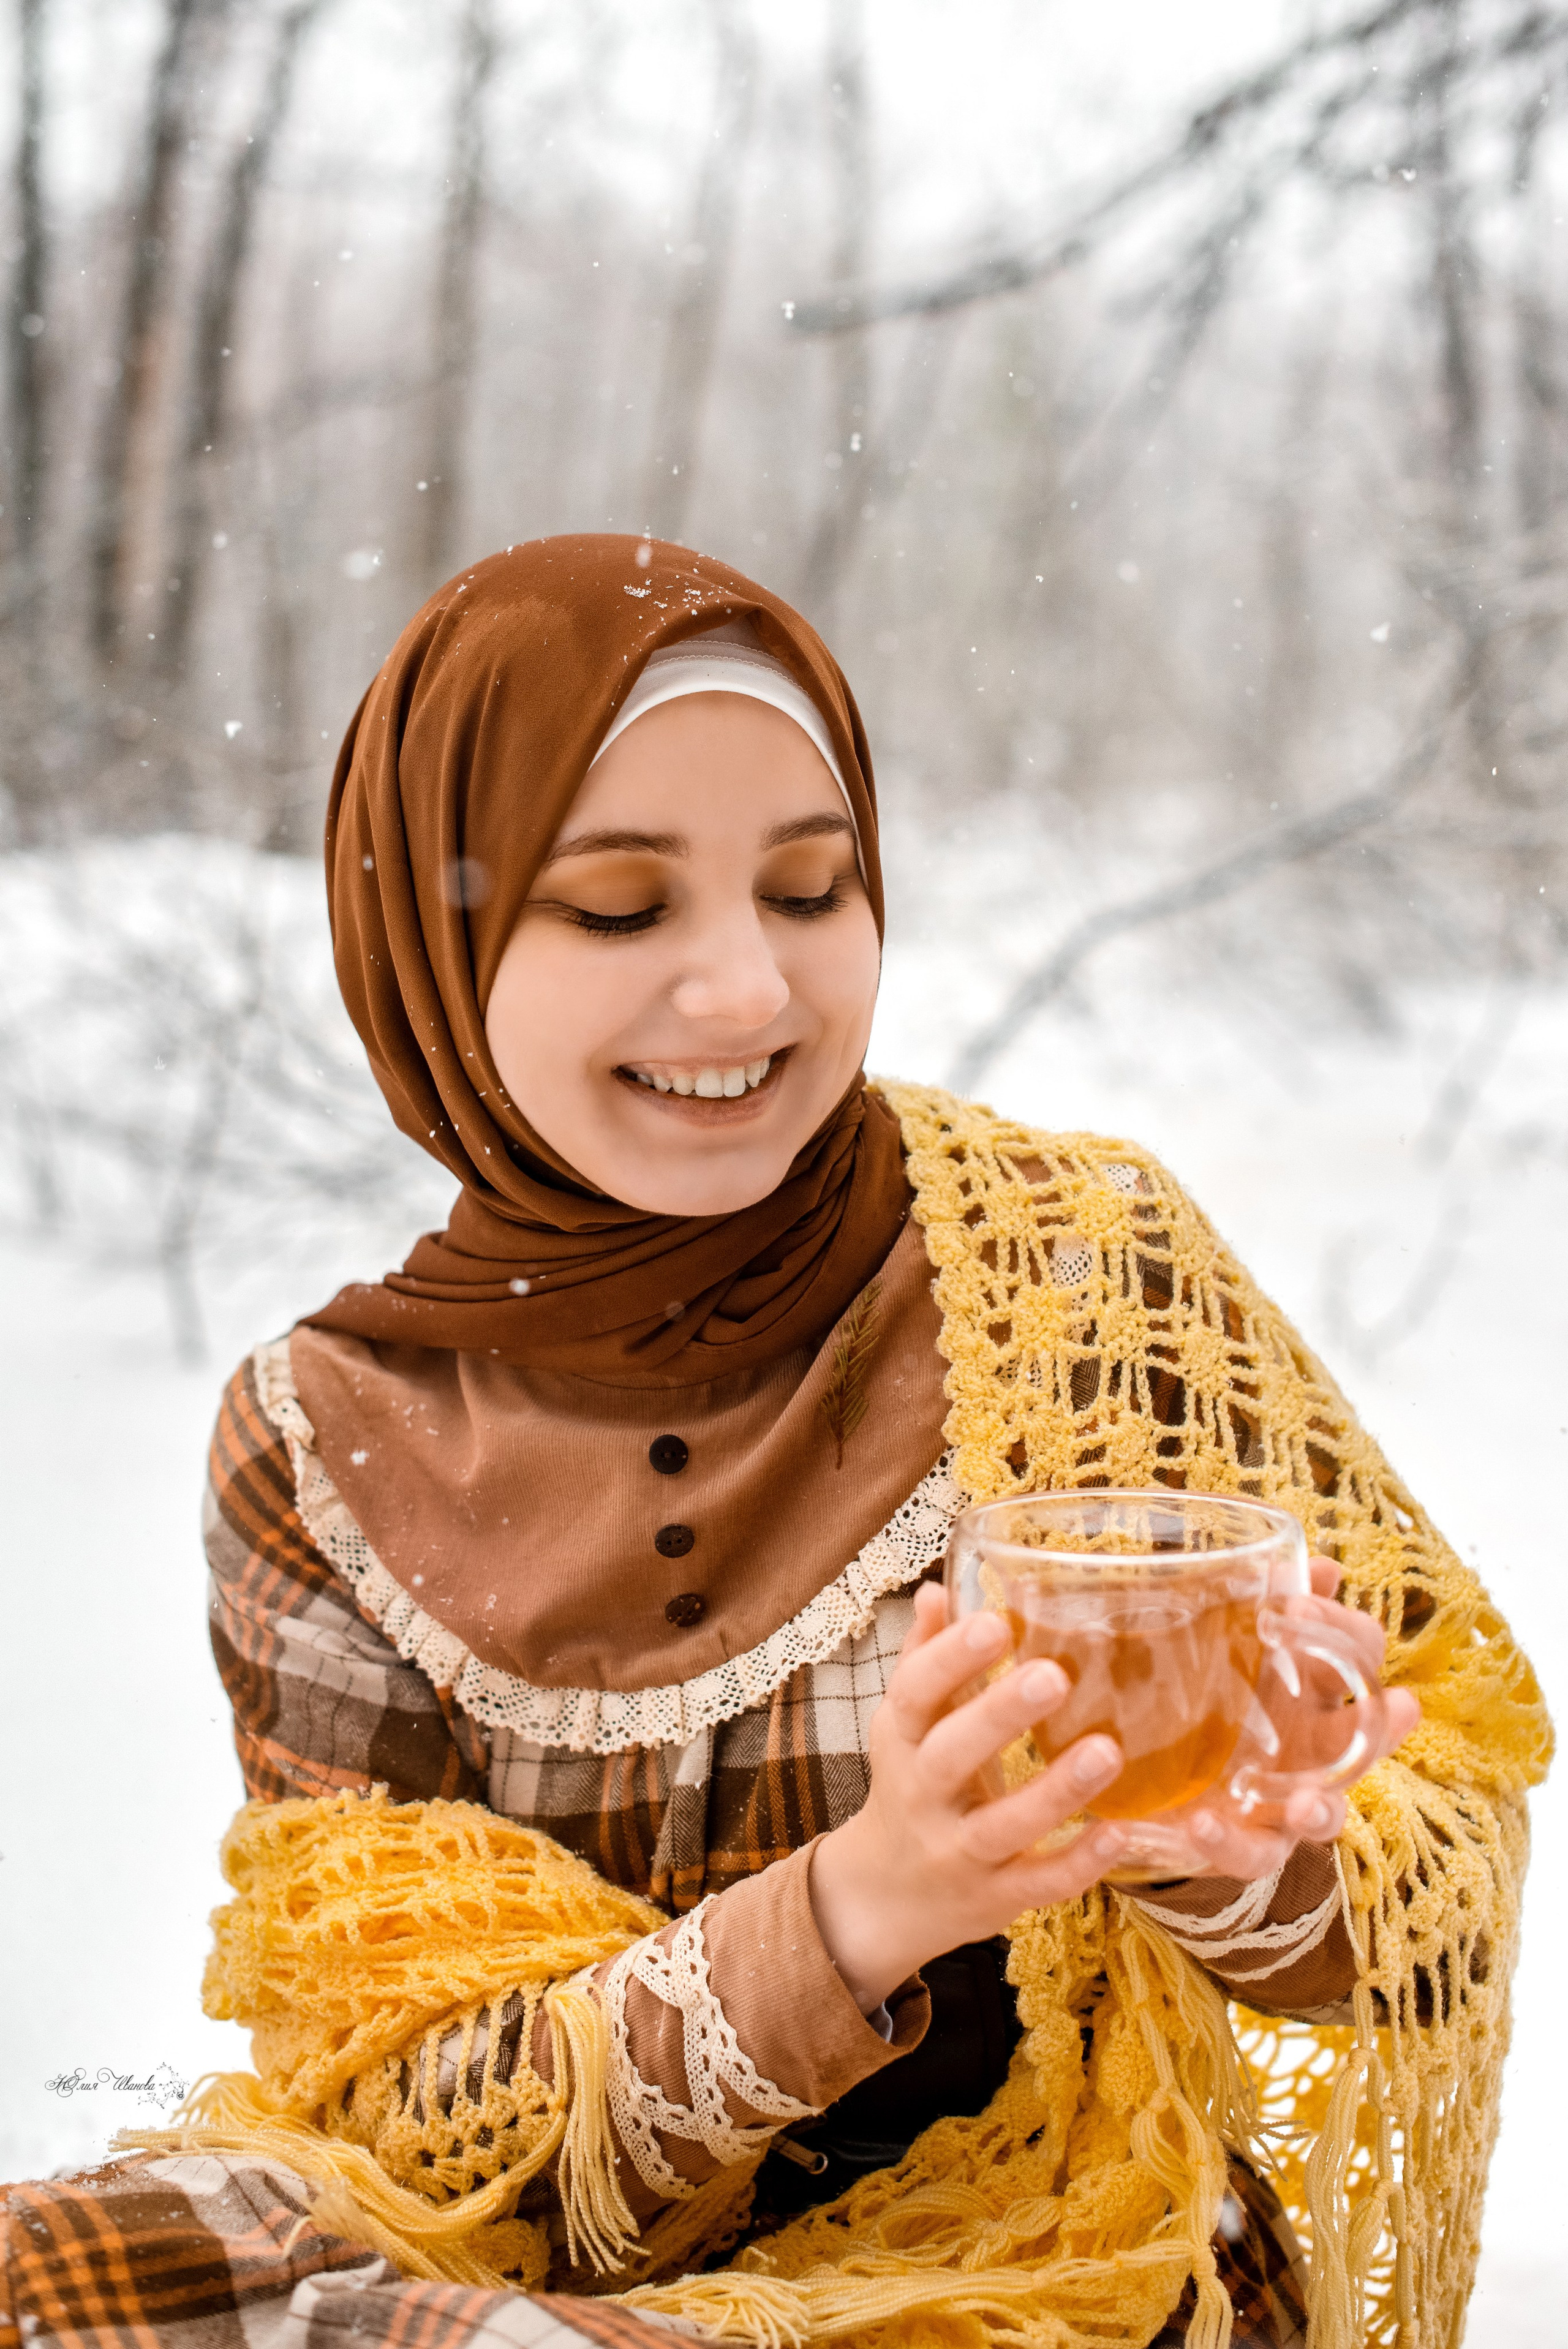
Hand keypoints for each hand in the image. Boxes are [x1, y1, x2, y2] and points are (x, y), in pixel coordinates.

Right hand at [808, 1581, 1126, 2012]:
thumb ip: (924, 1659)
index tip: (996, 1621)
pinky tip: (1120, 1832)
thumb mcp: (906, 1724)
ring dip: (1054, 1791)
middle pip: (951, 1756)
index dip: (950, 1658)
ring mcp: (957, 1852)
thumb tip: (938, 1589)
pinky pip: (1037, 1883)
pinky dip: (1078, 1863)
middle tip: (1053, 1674)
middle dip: (998, 1716)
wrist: (883, 1896)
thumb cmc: (911, 1786)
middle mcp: (921, 1796)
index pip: (915, 1693)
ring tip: (1107, 1750)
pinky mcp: (994, 1898)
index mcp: (902, 1741)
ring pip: (1001, 1825)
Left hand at [1168, 1558, 1419, 1880]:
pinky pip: (1250, 1854)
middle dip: (1385, 1725)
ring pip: (1326, 1812)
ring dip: (1322, 1808)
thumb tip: (1321, 1567)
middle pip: (1366, 1737)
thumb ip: (1268, 1604)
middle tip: (1404, 1706)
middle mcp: (1314, 1747)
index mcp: (1313, 1688)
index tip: (1292, 1607)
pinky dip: (1229, 1844)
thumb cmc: (1210, 1697)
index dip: (1341, 1629)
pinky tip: (1201, 1825)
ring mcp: (1285, 1802)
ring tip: (1308, 1804)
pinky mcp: (1246, 1844)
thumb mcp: (1226, 1642)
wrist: (1161, 1776)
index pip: (1358, 1653)